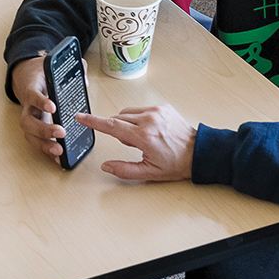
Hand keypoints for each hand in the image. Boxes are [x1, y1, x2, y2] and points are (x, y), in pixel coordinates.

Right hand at [12, 56, 67, 162]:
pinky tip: (59, 158)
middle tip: (61, 132)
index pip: (32, 95)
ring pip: (29, 134)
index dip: (40, 101)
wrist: (26, 76)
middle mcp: (28, 106)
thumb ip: (72, 69)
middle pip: (28, 121)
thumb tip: (84, 80)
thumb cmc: (42, 73)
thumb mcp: (53, 66)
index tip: (52, 106)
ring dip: (43, 144)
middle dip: (43, 129)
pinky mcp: (35, 128)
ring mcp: (30, 119)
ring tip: (59, 150)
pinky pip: (37, 141)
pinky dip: (47, 151)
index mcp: (32, 89)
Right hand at [78, 105, 198, 182]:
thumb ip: (124, 170)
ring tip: (144, 138)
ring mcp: (156, 110)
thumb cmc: (177, 163)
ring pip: (128, 113)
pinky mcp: (162, 106)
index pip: (111, 126)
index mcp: (144, 136)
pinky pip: (141, 109)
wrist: (199, 152)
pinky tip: (152, 130)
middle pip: (118, 118)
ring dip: (128, 124)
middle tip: (135, 144)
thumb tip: (106, 166)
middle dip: (119, 130)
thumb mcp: (149, 172)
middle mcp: (149, 119)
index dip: (93, 121)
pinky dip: (140, 118)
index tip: (80, 117)